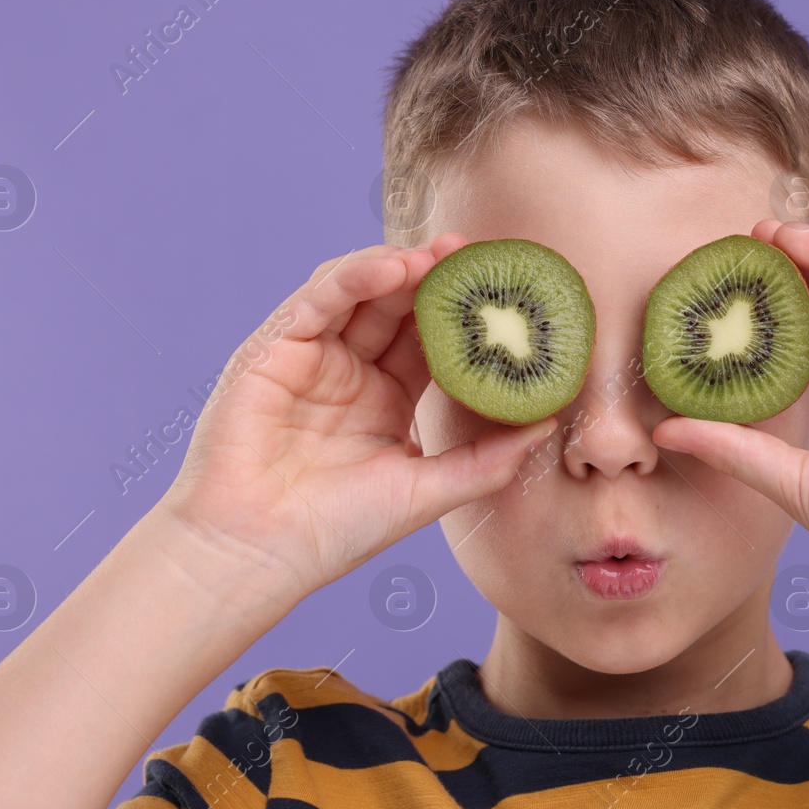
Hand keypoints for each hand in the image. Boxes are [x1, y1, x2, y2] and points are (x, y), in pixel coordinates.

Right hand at [154, 235, 559, 621]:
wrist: (259, 553)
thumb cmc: (336, 531)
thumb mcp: (428, 491)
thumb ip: (487, 459)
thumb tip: (549, 426)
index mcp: (386, 398)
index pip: (433, 340)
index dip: (466, 314)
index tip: (508, 293)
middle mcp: (349, 370)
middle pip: (399, 306)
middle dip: (438, 276)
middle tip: (479, 255)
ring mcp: (311, 357)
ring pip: (359, 291)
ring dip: (401, 267)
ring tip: (444, 256)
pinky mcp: (272, 350)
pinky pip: (318, 301)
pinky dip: (354, 276)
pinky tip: (393, 267)